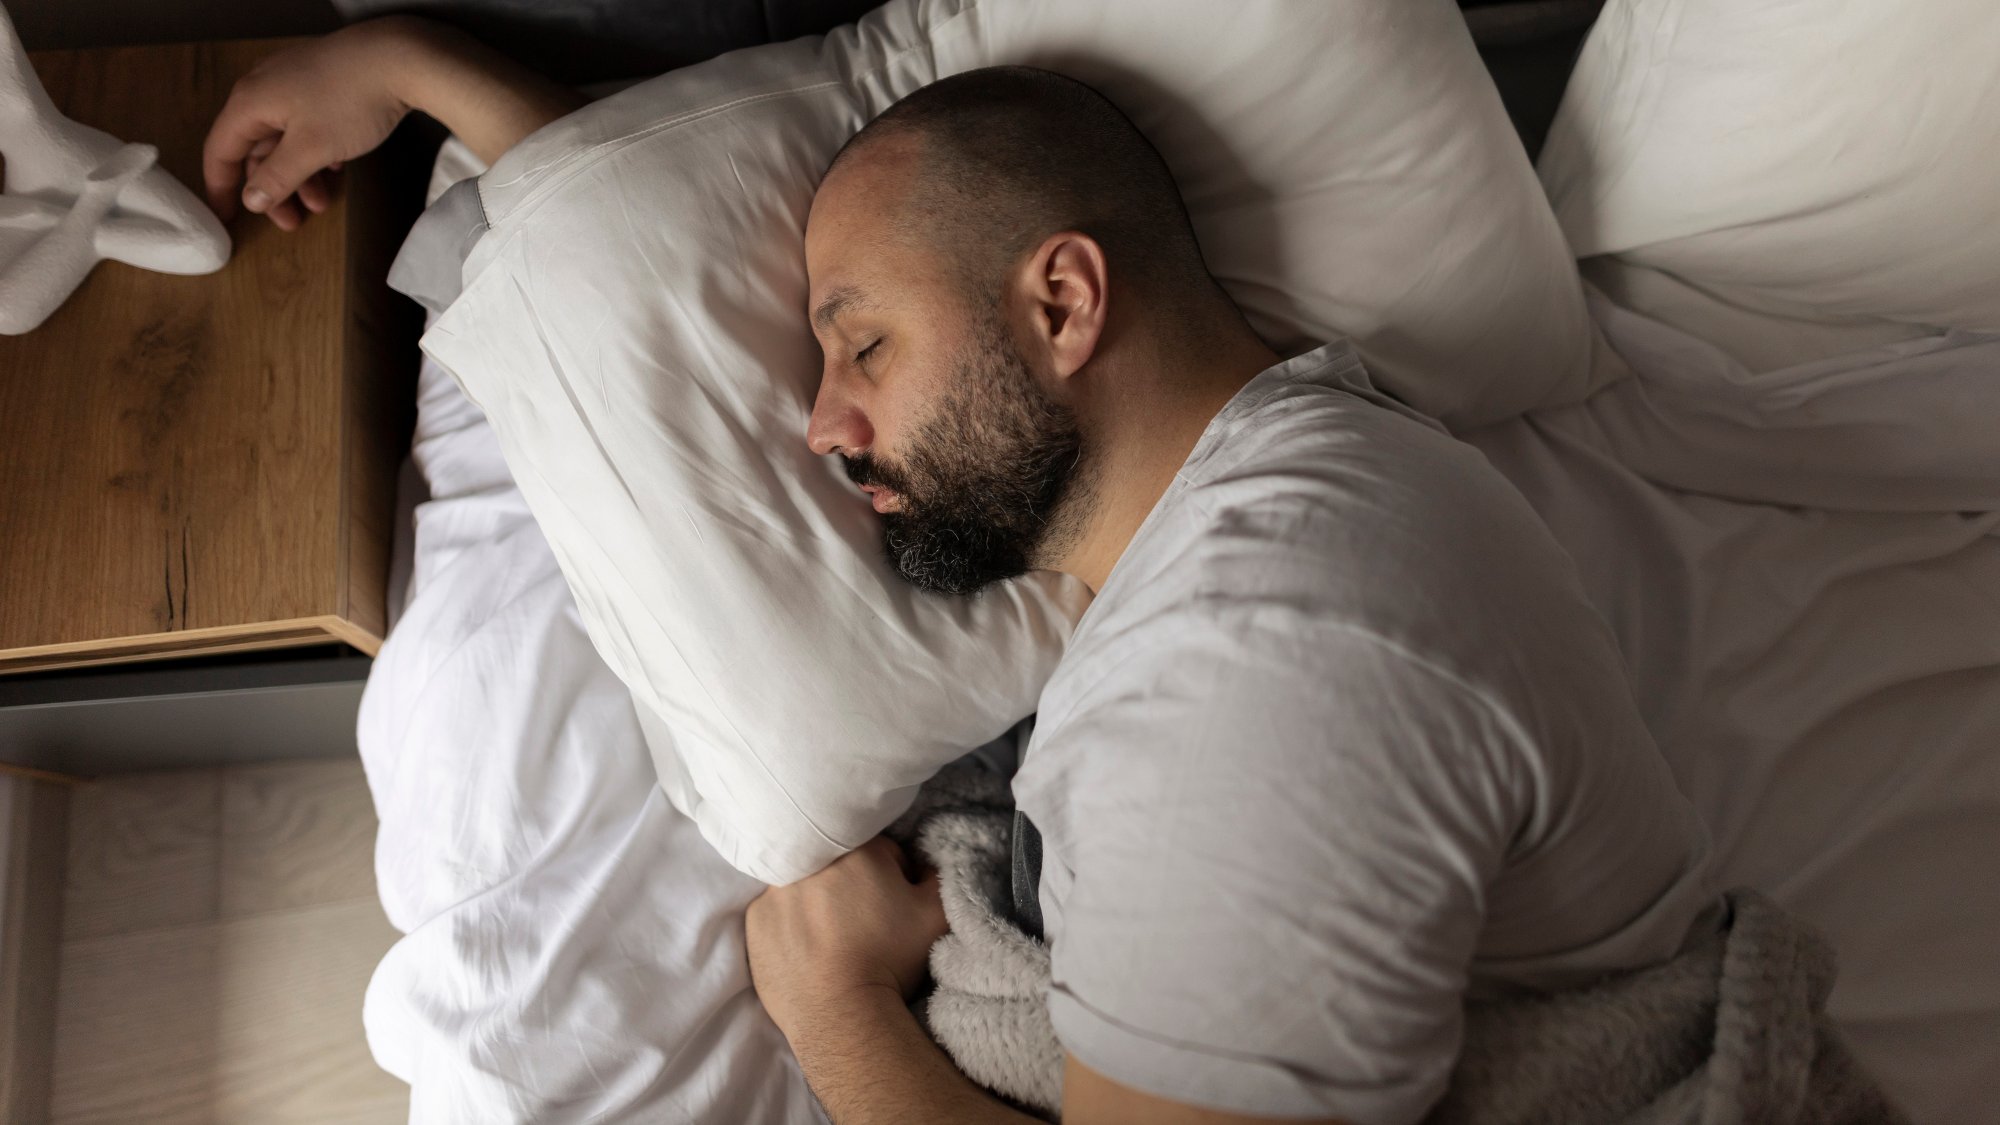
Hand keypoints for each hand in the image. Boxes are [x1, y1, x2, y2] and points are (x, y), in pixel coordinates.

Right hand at [202, 18, 427, 229]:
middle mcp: (265, 89)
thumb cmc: (349, 102)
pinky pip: (308, 126)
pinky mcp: (322, 84)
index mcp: (250, 102)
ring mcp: (294, 84)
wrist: (400, 58)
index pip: (220, 150)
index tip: (226, 219)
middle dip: (274, 189)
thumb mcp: (311, 148)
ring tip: (323, 204)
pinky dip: (317, 153)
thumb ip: (277, 176)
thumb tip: (251, 200)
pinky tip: (337, 169)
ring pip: (285, 140)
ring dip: (300, 176)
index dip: (220, 187)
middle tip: (292, 224)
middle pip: (256, 149)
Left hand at [745, 836, 948, 1041]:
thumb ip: (936, 875)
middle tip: (864, 925)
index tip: (893, 908)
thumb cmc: (890, 960)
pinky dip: (791, 925)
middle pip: (841, 865)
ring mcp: (776, 888)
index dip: (893, 880)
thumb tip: (921, 865)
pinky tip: (808, 951)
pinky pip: (779, 911)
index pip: (883, 852)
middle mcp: (812, 860)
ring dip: (819, 902)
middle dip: (853, 887)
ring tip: (835, 941)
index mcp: (859, 849)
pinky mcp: (755, 918)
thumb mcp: (936, 914)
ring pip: (806, 886)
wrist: (841, 1014)